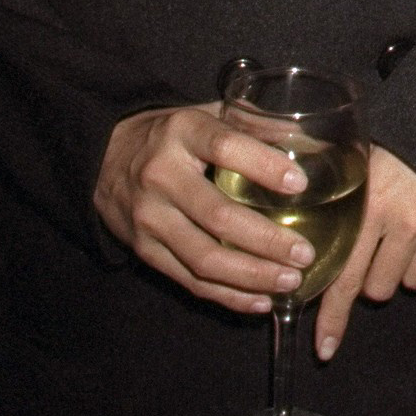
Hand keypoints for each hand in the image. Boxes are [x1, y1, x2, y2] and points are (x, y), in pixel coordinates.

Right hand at [95, 105, 315, 313]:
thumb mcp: (207, 114)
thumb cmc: (173, 136)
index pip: (226, 148)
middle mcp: (162, 175)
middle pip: (218, 215)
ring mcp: (149, 217)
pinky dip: (227, 295)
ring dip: (252, 276)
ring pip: (204, 257)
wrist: (104, 157)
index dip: (264, 167)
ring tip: (291, 281)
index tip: (300, 186)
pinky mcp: (143, 250)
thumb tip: (311, 141)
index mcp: (183, 132)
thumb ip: (254, 124)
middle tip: (305, 254)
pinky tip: (260, 301)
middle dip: (267, 240)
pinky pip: (189, 280)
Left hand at [314, 145, 415, 359]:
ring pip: (398, 285)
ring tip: (392, 239)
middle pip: (371, 288)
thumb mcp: (361, 153)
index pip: (342, 272)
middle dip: (363, 280)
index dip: (332, 316)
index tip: (324, 348)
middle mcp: (398, 220)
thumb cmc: (401, 138)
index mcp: (367, 201)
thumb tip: (288, 192)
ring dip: (390, 273)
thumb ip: (331, 178)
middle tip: (364, 253)